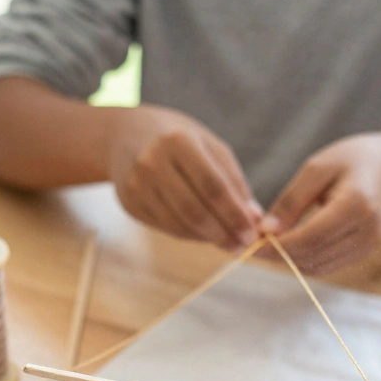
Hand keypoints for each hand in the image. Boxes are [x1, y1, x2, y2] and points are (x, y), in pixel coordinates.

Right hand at [107, 106, 259, 249]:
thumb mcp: (210, 147)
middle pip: (194, 210)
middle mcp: (152, 162)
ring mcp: (136, 184)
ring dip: (207, 238)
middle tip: (242, 245)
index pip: (213, 187)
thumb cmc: (179, 140)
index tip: (252, 233)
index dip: (234, 214)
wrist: (126, 134)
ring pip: (179, 224)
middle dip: (222, 233)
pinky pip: (165, 227)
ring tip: (227, 241)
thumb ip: (234, 181)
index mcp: (178, 141)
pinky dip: (189, 235)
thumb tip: (255, 220)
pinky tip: (204, 233)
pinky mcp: (129, 202)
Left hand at [260, 133, 380, 274]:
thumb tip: (266, 232)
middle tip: (252, 245)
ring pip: (318, 267)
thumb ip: (291, 201)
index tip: (251, 245)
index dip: (278, 246)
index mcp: (356, 204)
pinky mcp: (365, 253)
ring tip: (268, 244)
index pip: (311, 237)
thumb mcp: (316, 169)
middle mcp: (366, 231)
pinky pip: (327, 265)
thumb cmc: (351, 160)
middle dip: (279, 255)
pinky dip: (304, 260)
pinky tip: (288, 246)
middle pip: (313, 256)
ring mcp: (369, 246)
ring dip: (289, 261)